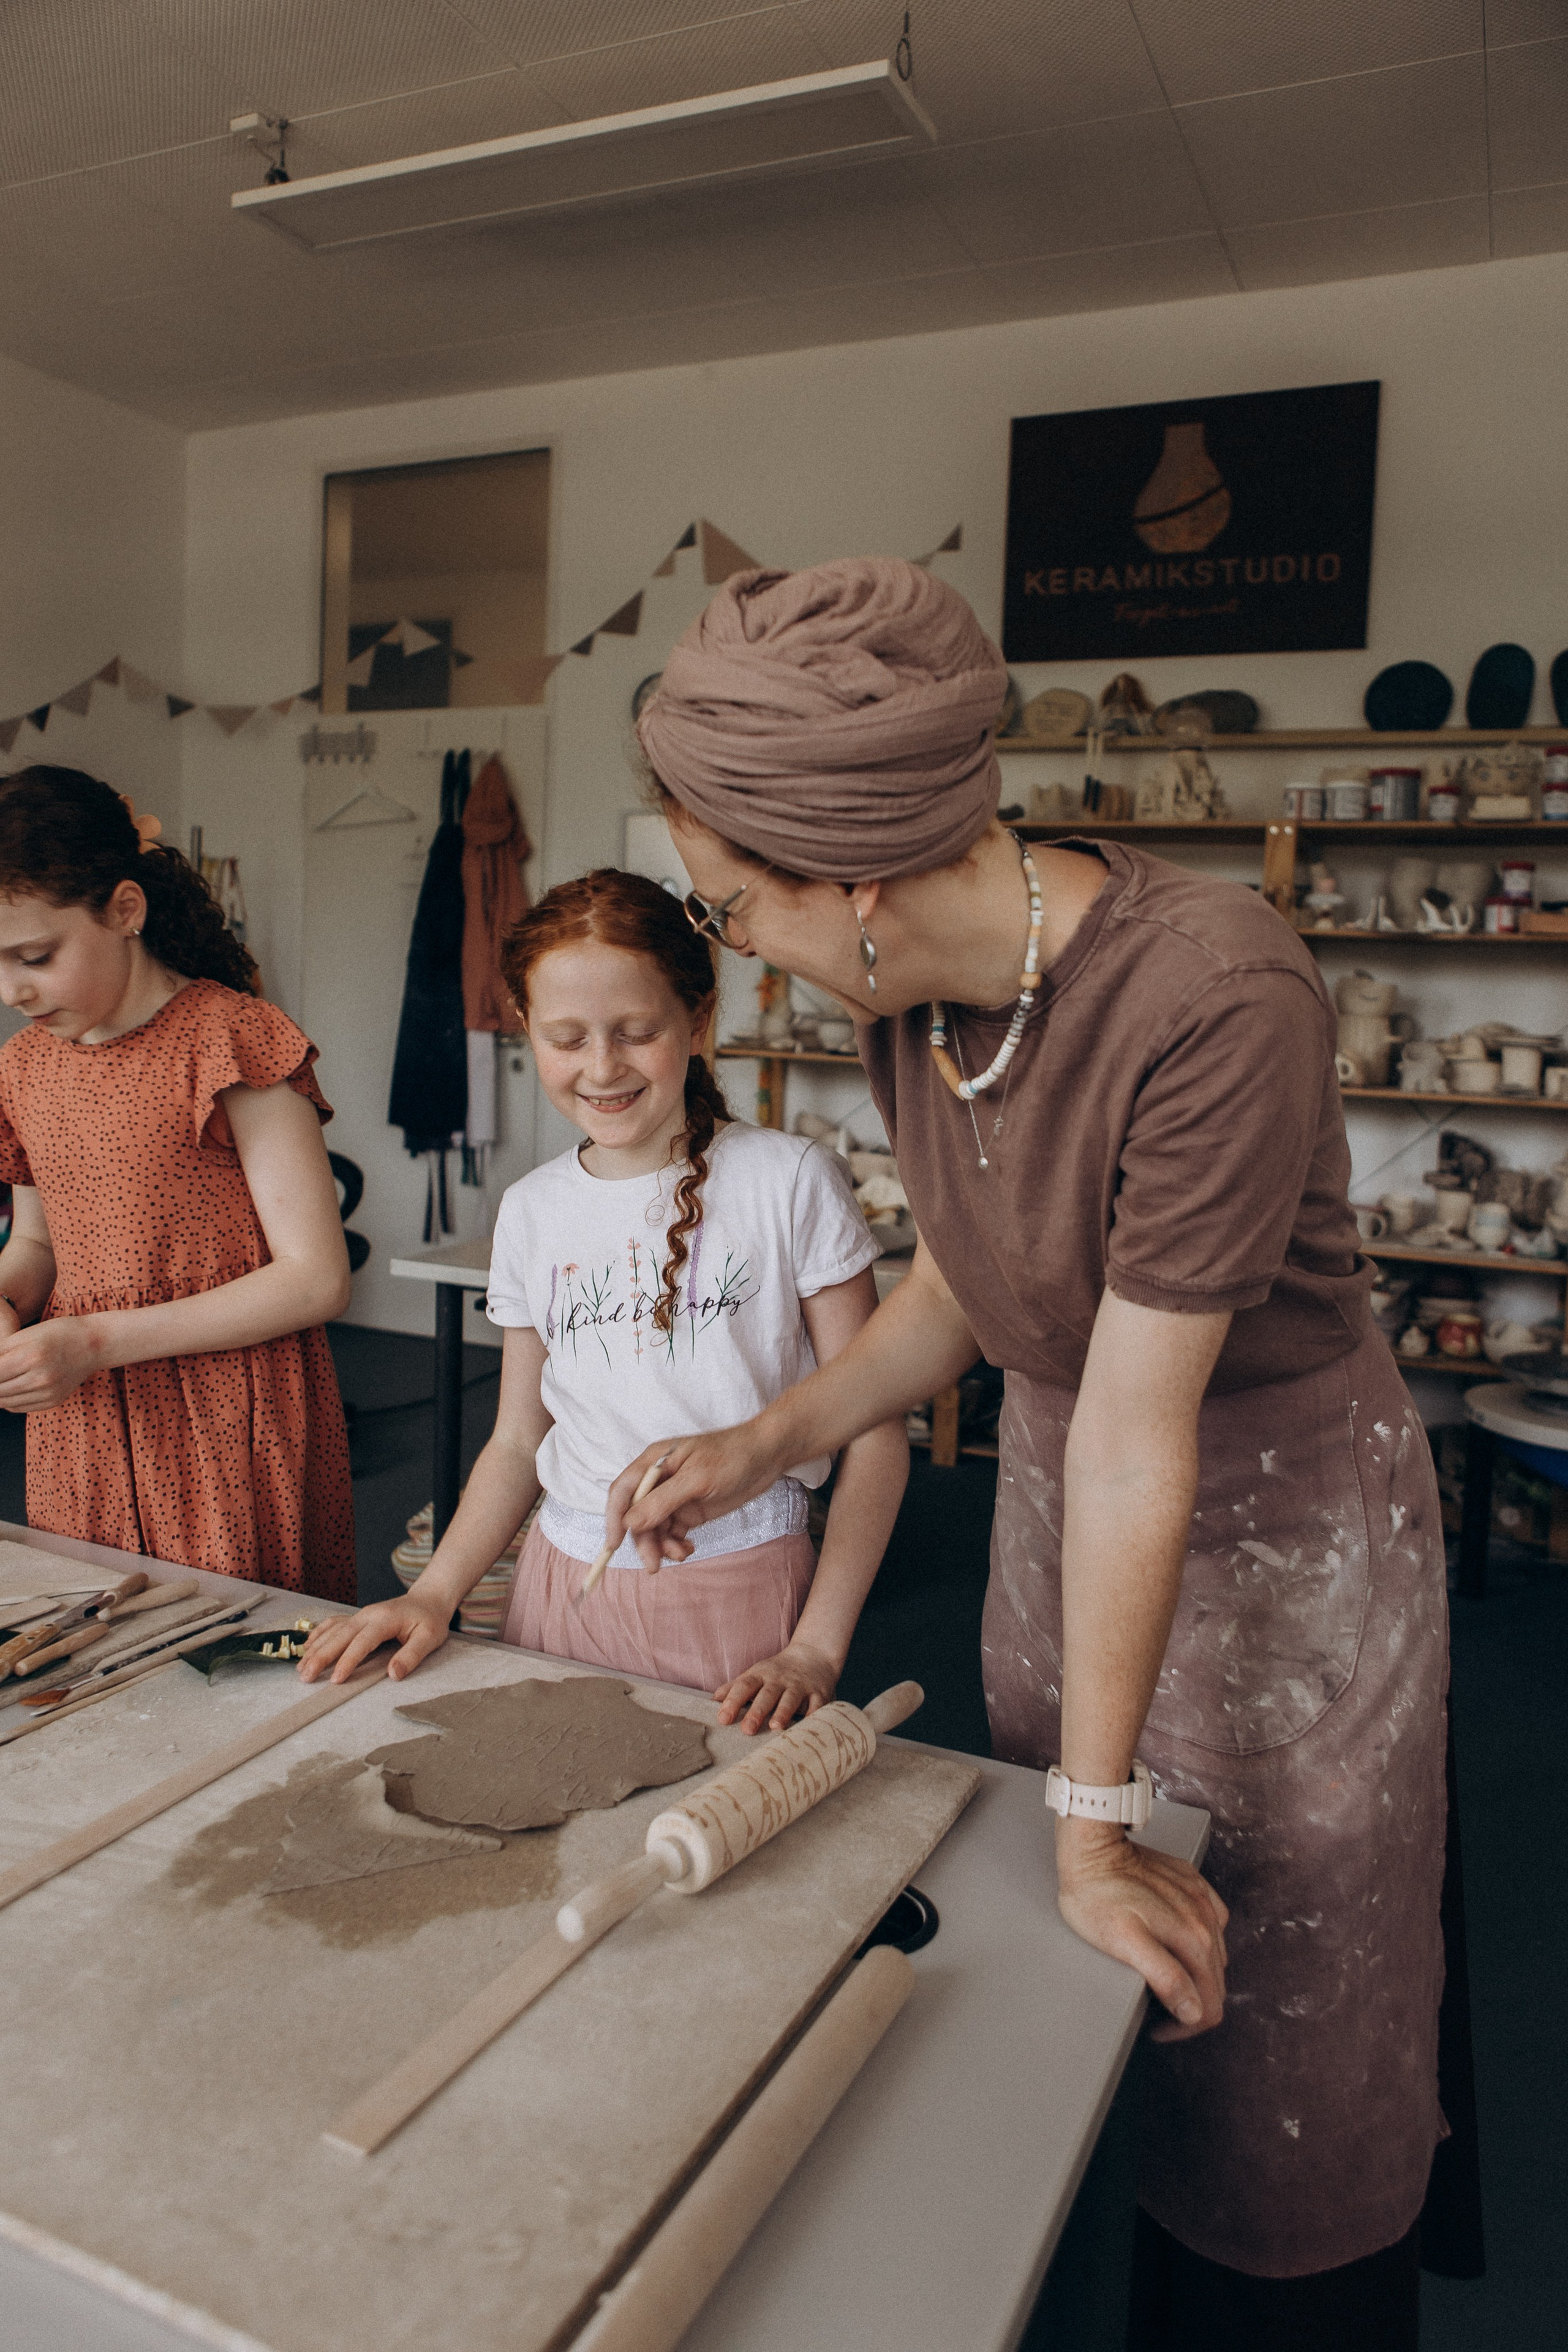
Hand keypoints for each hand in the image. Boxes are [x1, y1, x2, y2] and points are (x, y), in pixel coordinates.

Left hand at [0, 1316, 102, 1411]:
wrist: (93, 1344)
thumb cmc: (58, 1333)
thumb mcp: (26, 1335)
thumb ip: (1, 1352)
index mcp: (30, 1357)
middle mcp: (40, 1378)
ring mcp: (48, 1392)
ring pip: (6, 1401)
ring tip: (2, 1381)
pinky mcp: (53, 1401)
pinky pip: (20, 1407)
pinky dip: (9, 1400)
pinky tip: (10, 1388)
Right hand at [297, 1595, 449, 1684]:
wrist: (427, 1599)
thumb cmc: (429, 1620)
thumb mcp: (429, 1638)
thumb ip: (412, 1656)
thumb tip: (393, 1674)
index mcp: (384, 1620)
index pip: (361, 1643)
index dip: (348, 1661)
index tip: (335, 1680)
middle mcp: (367, 1615)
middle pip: (339, 1636)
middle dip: (320, 1657)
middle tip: (305, 1677)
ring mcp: (360, 1615)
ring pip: (332, 1631)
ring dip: (315, 1649)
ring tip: (300, 1668)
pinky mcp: (357, 1618)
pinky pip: (333, 1624)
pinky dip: (318, 1635)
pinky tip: (307, 1646)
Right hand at [606, 1420, 789, 1571]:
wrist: (767, 1456)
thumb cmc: (732, 1456)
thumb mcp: (697, 1479)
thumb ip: (663, 1501)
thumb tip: (630, 1523)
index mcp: (654, 1462)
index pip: (623, 1492)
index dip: (614, 1518)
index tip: (614, 1545)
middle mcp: (659, 1480)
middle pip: (637, 1516)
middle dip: (644, 1540)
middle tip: (655, 1565)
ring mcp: (674, 1496)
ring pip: (654, 1528)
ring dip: (662, 1545)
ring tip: (682, 1554)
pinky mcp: (690, 1510)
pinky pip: (672, 1532)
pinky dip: (676, 1544)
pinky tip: (688, 1549)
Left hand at [715, 1639, 842, 1734]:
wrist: (814, 1654)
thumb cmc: (778, 1671)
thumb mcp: (755, 1674)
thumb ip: (735, 1687)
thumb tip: (713, 1701)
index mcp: (761, 1675)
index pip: (744, 1686)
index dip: (733, 1701)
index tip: (723, 1719)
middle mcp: (780, 1679)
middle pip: (767, 1694)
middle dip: (757, 1711)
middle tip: (747, 1729)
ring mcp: (801, 1685)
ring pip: (791, 1698)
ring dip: (783, 1712)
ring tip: (775, 1726)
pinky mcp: (819, 1692)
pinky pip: (817, 1705)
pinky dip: (813, 1715)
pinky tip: (806, 1728)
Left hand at [1054, 1820, 1228, 2039]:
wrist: (1091, 1848)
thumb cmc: (1098, 1897)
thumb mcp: (1124, 1944)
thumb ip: (1165, 1977)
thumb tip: (1195, 2010)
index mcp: (1194, 1940)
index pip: (1209, 2006)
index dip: (1185, 2027)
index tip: (1159, 2028)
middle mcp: (1206, 1920)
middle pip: (1215, 1984)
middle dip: (1191, 2005)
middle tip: (1158, 2011)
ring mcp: (1202, 1899)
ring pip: (1215, 1956)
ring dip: (1196, 1976)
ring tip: (1166, 1981)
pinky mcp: (1193, 1883)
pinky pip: (1211, 1923)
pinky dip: (1199, 1942)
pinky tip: (1178, 1944)